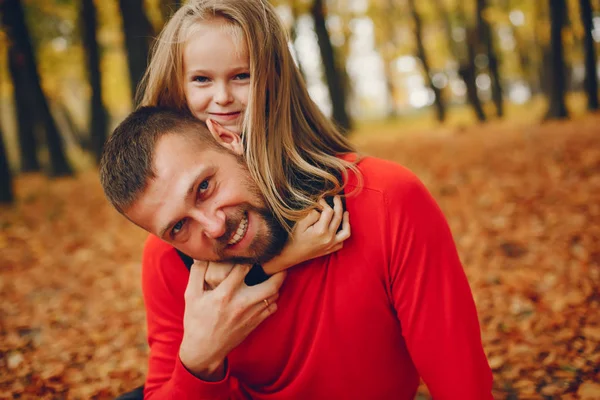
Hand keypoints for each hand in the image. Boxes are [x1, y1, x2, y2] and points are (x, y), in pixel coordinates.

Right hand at [179, 261, 285, 380]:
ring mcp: (251, 315)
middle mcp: (241, 304)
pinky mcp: (255, 323)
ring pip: (274, 296)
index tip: (251, 251)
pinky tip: (267, 293)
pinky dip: (273, 299)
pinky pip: (273, 308)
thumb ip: (197, 273)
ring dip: (276, 284)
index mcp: (224, 295)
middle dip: (278, 272)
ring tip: (274, 274)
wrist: (204, 350)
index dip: (249, 256)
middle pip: (270, 285)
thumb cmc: (196, 320)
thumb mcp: (191, 296)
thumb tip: (200, 254)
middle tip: (278, 262)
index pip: (243, 268)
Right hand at [264, 195, 349, 273]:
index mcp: (321, 230)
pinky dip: (342, 234)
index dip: (325, 203)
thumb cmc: (294, 238)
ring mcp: (331, 245)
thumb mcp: (300, 223)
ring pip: (346, 231)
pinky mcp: (330, 250)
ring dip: (347, 221)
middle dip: (338, 205)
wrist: (291, 255)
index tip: (320, 199)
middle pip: (338, 218)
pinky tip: (340, 228)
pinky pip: (342, 242)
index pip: (329, 211)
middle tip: (336, 197)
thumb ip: (312, 214)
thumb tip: (321, 207)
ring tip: (346, 213)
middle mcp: (329, 238)